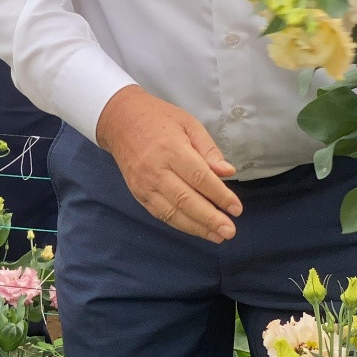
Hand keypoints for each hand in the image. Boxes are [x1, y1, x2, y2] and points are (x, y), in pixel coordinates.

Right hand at [96, 85, 242, 242]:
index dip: (219, 196)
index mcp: (171, 150)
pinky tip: (196, 229)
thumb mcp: (189, 125)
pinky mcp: (138, 193)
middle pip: (185, 200)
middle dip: (209, 218)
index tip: (236, 209)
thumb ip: (208, 150)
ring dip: (196, 227)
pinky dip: (179, 224)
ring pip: (172, 212)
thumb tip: (228, 172)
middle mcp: (156, 171)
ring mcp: (144, 185)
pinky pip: (160, 213)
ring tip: (217, 236)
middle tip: (230, 231)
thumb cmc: (160, 120)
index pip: (199, 178)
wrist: (120, 122)